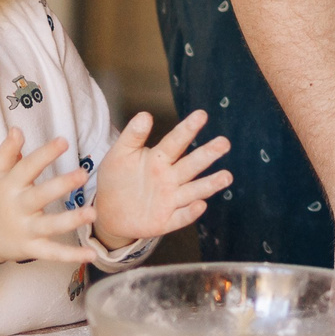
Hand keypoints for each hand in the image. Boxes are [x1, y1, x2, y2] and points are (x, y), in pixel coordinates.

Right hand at [0, 132, 95, 276]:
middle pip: (40, 195)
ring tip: (92, 213)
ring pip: (49, 226)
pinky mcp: (30, 249)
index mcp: (10, 186)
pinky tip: (91, 255)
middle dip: (61, 185)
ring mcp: (24, 230)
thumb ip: (7, 152)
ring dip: (71, 220)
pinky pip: (52, 253)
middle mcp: (17, 207)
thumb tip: (17, 129)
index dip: (45, 154)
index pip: (28, 167)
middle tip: (83, 174)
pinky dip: (71, 256)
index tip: (64, 141)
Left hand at [90, 110, 232, 248]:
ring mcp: (170, 199)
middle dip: (207, 154)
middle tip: (224, 143)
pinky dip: (190, 212)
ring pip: (193, 190)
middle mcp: (170, 177)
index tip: (201, 115)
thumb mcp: (120, 154)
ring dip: (209, 184)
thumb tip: (145, 114)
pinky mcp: (166, 221)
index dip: (188, 129)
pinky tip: (201, 205)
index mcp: (159, 158)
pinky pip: (180, 216)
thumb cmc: (116, 178)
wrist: (107, 211)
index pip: (176, 142)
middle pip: (191, 165)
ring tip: (227, 176)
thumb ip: (132, 136)